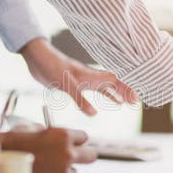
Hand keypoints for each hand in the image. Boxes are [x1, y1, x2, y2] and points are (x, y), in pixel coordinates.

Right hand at [0, 127, 95, 172]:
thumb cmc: (9, 146)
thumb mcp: (29, 129)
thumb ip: (47, 132)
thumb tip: (53, 134)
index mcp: (63, 136)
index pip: (84, 137)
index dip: (75, 140)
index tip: (71, 143)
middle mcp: (67, 155)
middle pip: (91, 156)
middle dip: (83, 156)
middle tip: (72, 157)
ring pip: (73, 172)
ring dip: (63, 171)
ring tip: (43, 169)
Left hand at [19, 38, 138, 114]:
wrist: (36, 58)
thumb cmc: (51, 66)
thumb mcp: (65, 84)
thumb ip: (79, 99)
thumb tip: (94, 114)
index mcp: (91, 75)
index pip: (115, 81)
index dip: (126, 88)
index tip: (136, 98)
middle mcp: (90, 77)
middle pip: (113, 83)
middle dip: (125, 92)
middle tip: (136, 102)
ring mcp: (83, 80)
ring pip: (104, 87)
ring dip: (115, 94)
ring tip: (125, 103)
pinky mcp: (75, 83)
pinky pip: (93, 91)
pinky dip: (100, 96)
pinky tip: (102, 103)